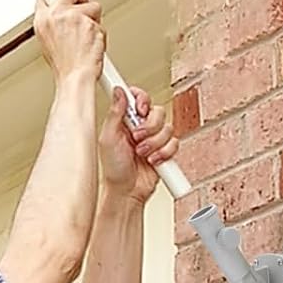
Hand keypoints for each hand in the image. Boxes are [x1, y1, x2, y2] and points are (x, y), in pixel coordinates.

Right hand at [34, 0, 103, 86]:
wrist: (75, 78)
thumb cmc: (65, 64)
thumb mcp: (49, 40)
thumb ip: (54, 19)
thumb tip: (58, 6)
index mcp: (42, 19)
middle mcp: (56, 15)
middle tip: (81, 14)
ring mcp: (73, 17)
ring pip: (92, 6)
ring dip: (93, 20)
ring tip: (86, 38)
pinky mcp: (89, 23)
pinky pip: (100, 21)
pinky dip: (100, 33)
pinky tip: (91, 44)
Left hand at [99, 86, 177, 202]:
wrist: (127, 191)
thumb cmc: (114, 168)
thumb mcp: (108, 139)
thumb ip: (114, 114)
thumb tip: (118, 91)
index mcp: (125, 120)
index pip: (138, 97)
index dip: (142, 99)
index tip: (138, 110)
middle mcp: (141, 126)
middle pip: (157, 111)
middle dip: (149, 126)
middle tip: (137, 138)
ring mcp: (155, 138)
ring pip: (167, 127)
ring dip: (154, 142)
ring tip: (142, 153)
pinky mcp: (165, 150)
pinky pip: (175, 142)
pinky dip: (164, 152)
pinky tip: (153, 160)